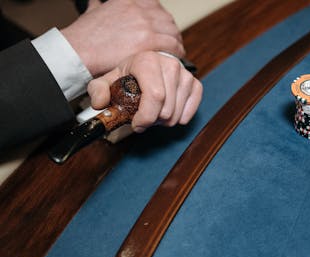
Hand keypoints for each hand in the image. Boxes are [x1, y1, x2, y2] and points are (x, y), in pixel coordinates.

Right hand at [61, 0, 184, 75]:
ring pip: (173, 33)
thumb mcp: (93, 12)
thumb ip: (99, 6)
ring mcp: (146, 23)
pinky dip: (176, 54)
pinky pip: (173, 46)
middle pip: (167, 19)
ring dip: (175, 44)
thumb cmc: (83, 37)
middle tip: (170, 46)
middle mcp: (140, 9)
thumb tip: (97, 3)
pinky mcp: (149, 40)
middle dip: (170, 33)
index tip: (161, 31)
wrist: (78, 51)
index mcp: (129, 0)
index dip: (160, 21)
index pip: (155, 6)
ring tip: (174, 55)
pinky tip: (173, 61)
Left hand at [87, 51, 202, 131]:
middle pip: (166, 110)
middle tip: (143, 117)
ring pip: (177, 114)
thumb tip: (100, 103)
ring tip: (154, 112)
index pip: (155, 96)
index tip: (137, 124)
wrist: (148, 65)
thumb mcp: (108, 80)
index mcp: (148, 61)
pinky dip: (180, 117)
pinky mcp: (195, 83)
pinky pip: (190, 110)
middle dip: (152, 121)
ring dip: (164, 120)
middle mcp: (170, 65)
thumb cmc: (128, 76)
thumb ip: (98, 90)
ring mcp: (185, 74)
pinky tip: (169, 112)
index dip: (146, 117)